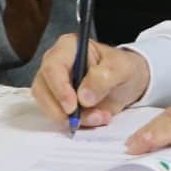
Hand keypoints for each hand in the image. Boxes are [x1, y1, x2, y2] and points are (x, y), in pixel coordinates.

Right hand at [31, 33, 150, 128]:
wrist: (127, 83)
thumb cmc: (123, 68)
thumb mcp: (122, 68)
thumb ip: (104, 77)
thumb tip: (84, 97)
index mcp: (68, 47)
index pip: (52, 66)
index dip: (59, 88)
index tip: (72, 106)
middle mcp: (56, 64)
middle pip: (42, 88)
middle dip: (62, 109)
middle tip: (85, 118)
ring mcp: (54, 84)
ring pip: (46, 105)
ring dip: (70, 119)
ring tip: (98, 117)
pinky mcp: (57, 101)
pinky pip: (56, 116)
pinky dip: (74, 123)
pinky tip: (94, 119)